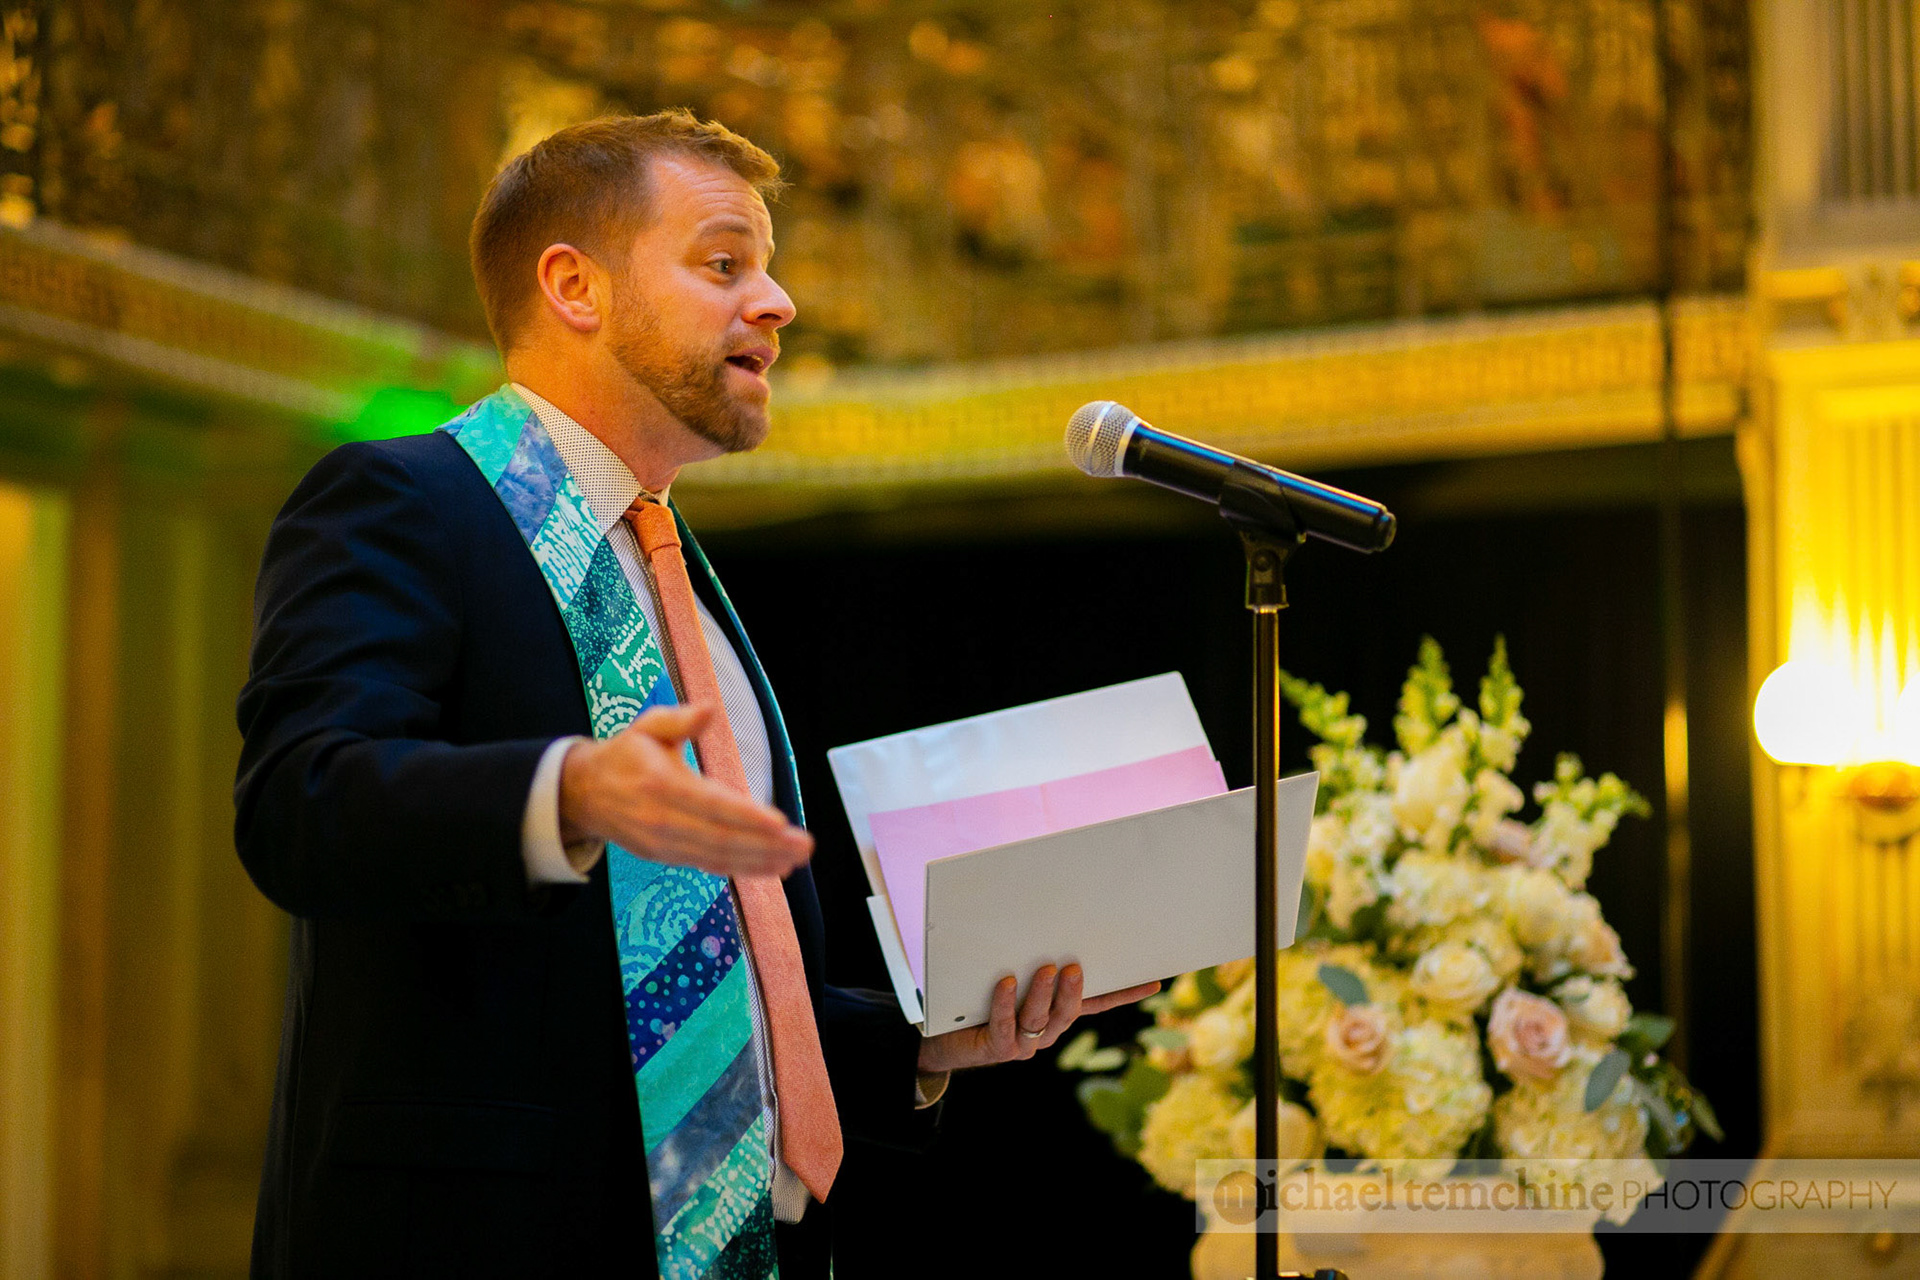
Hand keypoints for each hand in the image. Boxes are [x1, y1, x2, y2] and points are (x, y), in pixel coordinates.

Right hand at [558, 703, 812, 877]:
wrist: (583, 795)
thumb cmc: (625, 755)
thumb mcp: (647, 727)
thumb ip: (679, 719)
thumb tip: (710, 710)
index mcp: (661, 784)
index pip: (711, 805)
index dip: (747, 817)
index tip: (780, 822)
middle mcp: (664, 820)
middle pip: (721, 838)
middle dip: (766, 845)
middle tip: (804, 844)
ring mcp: (665, 844)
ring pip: (719, 857)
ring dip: (762, 860)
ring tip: (797, 858)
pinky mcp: (667, 857)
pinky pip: (710, 865)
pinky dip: (744, 869)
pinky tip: (774, 867)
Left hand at [914, 963, 1159, 1073]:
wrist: (946, 1034)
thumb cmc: (980, 996)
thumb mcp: (1012, 971)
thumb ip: (1031, 955)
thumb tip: (1047, 917)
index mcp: (1056, 1012)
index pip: (1098, 1003)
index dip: (1125, 994)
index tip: (1153, 981)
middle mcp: (1046, 1029)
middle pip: (1069, 1011)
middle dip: (1074, 989)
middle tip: (1075, 965)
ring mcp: (1025, 1043)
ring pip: (1040, 1019)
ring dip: (1043, 994)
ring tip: (1044, 969)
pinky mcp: (999, 1048)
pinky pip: (1006, 1027)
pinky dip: (1006, 1004)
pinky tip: (1006, 983)